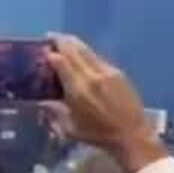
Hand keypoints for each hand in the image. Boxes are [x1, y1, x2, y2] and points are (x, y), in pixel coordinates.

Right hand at [38, 34, 162, 172]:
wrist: (132, 135)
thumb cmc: (99, 135)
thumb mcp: (71, 128)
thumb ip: (55, 112)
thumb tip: (42, 101)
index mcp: (79, 89)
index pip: (61, 62)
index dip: (50, 54)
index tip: (43, 51)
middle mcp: (92, 75)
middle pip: (74, 50)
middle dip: (61, 41)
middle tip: (50, 37)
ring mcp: (107, 71)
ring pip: (87, 50)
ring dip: (74, 43)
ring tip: (64, 40)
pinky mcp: (118, 73)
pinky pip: (98, 58)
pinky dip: (87, 53)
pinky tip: (83, 56)